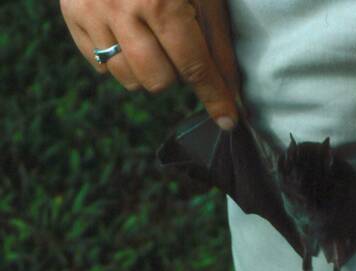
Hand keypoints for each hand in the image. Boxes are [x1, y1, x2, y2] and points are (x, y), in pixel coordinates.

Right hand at [60, 0, 238, 128]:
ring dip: (149, 69)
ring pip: (128, 79)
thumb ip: (217, 41)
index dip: (215, 97)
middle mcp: (123, 11)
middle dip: (177, 73)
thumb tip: (231, 90)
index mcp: (162, 2)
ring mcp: (92, 14)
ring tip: (153, 40)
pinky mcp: (72, 14)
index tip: (228, 121)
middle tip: (178, 46)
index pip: (195, 67)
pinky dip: (120, 59)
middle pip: (159, 81)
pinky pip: (100, 65)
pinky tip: (128, 35)